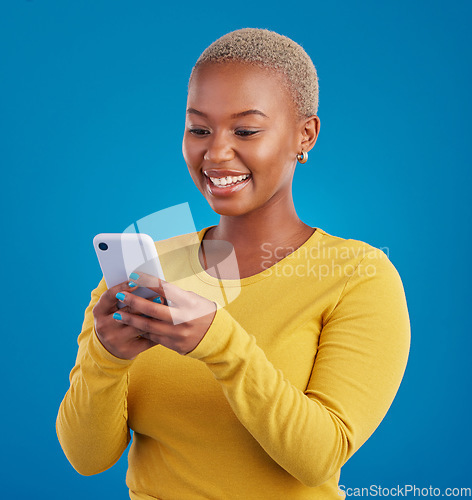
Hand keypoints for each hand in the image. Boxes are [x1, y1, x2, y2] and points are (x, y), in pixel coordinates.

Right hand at [92, 280, 161, 359]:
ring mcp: (115, 339)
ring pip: (140, 326)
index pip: (109, 296)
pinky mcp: (127, 350)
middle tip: (160, 296)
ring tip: (167, 310)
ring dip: (155, 317)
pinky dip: (159, 332)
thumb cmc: (115, 321)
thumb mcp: (112, 309)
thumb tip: (145, 283)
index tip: (136, 282)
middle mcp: (104, 325)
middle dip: (146, 303)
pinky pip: (147, 339)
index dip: (122, 287)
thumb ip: (124, 298)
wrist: (108, 348)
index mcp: (99, 311)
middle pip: (128, 311)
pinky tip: (167, 325)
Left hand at [95, 272, 216, 358]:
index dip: (148, 281)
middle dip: (134, 302)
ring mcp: (178, 333)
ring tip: (118, 313)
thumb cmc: (202, 312)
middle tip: (120, 295)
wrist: (216, 336)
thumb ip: (173, 296)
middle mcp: (183, 318)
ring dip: (131, 319)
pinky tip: (132, 325)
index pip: (165, 289)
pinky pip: (153, 337)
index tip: (134, 276)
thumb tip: (151, 289)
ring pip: (148, 326)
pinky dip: (142, 330)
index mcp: (189, 303)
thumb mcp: (192, 299)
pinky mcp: (174, 345)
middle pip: (152, 309)